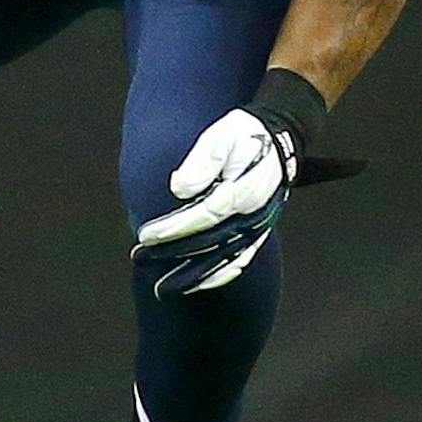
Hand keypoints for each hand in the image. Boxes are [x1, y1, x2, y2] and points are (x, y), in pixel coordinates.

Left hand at [135, 108, 299, 294]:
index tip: (148, 234)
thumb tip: (179, 189)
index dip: (176, 227)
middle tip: (143, 260)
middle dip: (176, 254)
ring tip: (167, 286)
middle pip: (212, 241)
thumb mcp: (221, 136)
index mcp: (244, 189)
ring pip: (226, 257)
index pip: (205, 214)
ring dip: (196, 273)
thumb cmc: (245, 135)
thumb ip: (202, 162)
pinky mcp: (259, 230)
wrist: (278, 139)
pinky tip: (203, 283)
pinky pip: (242, 258)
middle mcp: (253, 214)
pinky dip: (222, 273)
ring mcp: (258, 225)